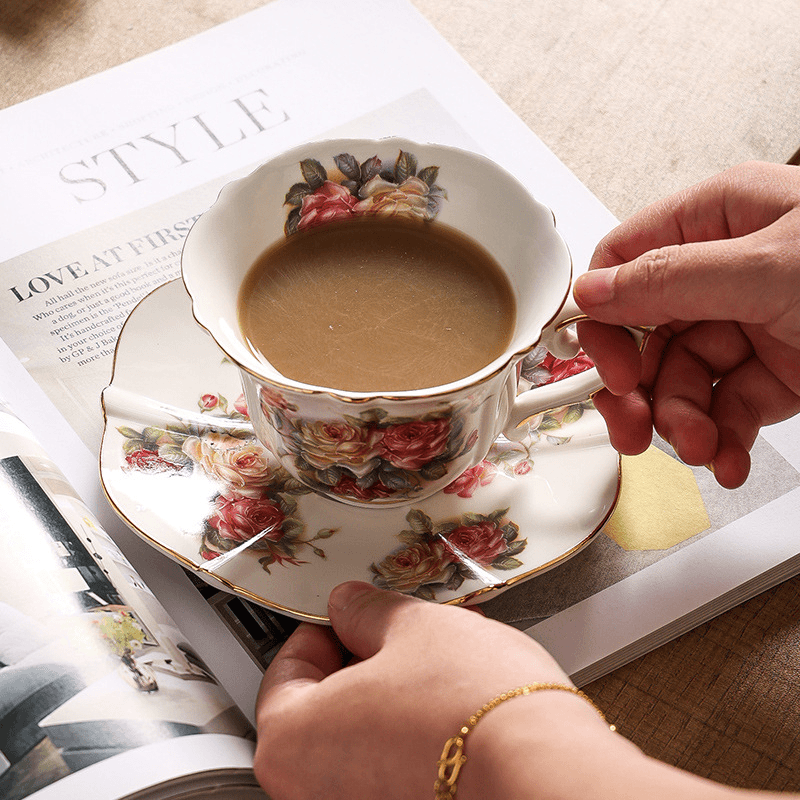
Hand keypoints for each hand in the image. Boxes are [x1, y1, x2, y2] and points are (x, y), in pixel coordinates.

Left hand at [253, 582, 617, 799]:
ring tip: (438, 655)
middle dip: (364, 656)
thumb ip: (367, 612)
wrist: (543, 774)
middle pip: (323, 703)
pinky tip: (452, 695)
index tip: (349, 613)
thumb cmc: (472, 712)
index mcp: (290, 744)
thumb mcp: (411, 627)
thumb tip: (350, 606)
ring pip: (363, 730)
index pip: (285, 667)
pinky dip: (413, 725)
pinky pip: (392, 760)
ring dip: (394, 688)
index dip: (322, 627)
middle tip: (397, 629)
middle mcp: (311, 792)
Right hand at [573, 161, 799, 488]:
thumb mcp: (773, 269)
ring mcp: (751, 323)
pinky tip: (724, 456)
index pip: (626, 264)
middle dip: (640, 388)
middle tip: (636, 425)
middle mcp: (727, 270)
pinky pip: (723, 408)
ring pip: (681, 380)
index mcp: (720, 219)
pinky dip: (718, 440)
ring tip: (701, 447)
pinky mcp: (776, 372)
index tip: (608, 367)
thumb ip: (671, 279)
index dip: (605, 319)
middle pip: (646, 333)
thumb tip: (592, 292)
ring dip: (683, 424)